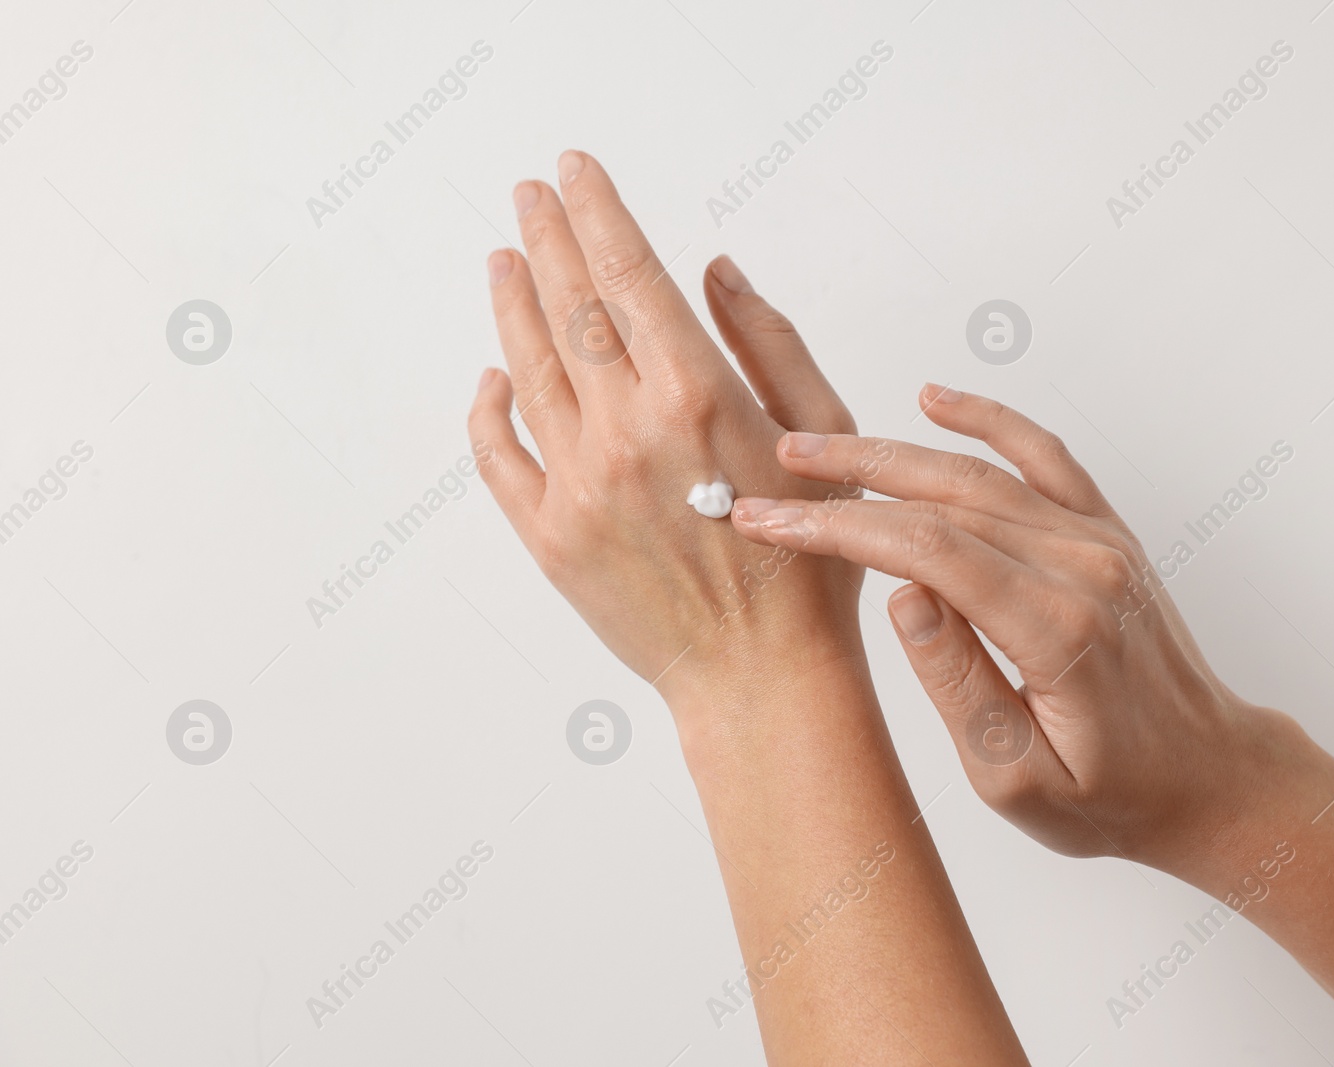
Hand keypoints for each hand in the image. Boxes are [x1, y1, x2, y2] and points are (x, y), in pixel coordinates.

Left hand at [468, 152, 862, 707]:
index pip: (628, 272)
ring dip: (512, 303)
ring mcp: (578, 485)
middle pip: (570, 306)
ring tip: (503, 258)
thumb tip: (713, 271)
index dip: (596, 209)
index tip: (574, 169)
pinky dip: (489, 407)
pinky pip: (499, 456)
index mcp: (697, 396)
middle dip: (547, 236)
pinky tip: (493, 374)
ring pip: (528, 368)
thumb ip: (769, 341)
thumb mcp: (823, 435)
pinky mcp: (548, 538)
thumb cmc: (812, 562)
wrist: (764, 676)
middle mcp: (626, 431)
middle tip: (531, 194)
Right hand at [730, 385, 1304, 869]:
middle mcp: (1083, 567)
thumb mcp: (1017, 777)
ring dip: (894, 451)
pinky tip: (937, 400)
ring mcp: (1101, 543)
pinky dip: (990, 421)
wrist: (1208, 780)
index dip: (838, 528)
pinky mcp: (1108, 534)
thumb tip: (900, 597)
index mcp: (1056, 629)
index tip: (772, 522)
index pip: (925, 551)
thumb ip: (957, 684)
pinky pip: (1046, 458)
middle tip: (775, 469)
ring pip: (983, 473)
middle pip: (945, 498)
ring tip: (818, 444)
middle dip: (848, 480)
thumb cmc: (1112, 795)